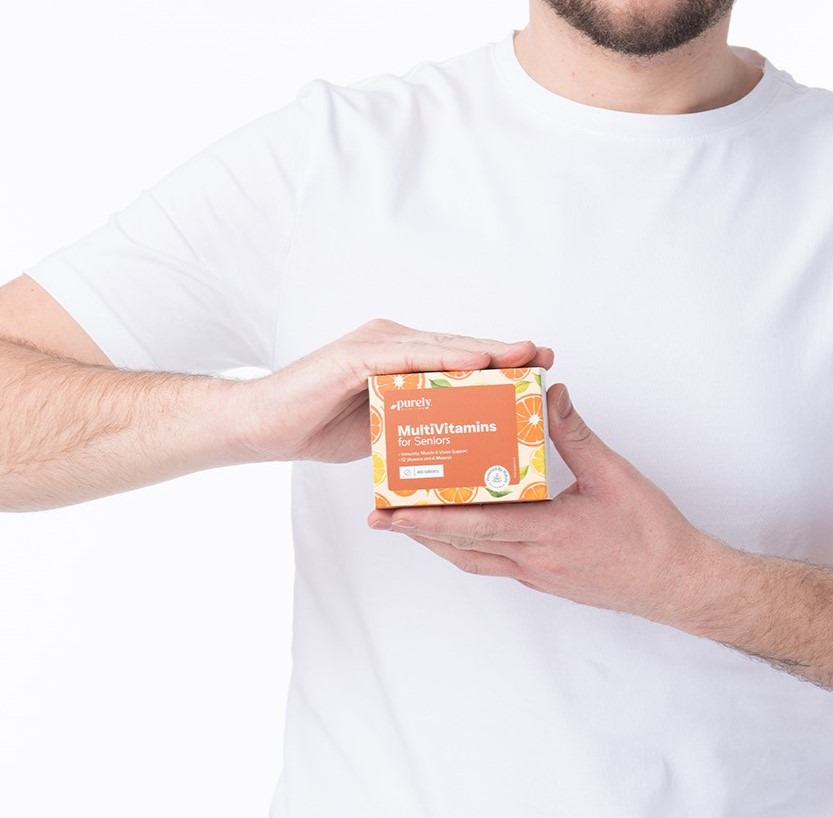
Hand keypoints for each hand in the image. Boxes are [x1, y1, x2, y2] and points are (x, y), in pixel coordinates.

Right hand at [238, 319, 553, 462]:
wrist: (268, 427)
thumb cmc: (321, 426)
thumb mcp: (385, 428)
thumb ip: (416, 422)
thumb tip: (453, 440)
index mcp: (402, 359)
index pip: (459, 359)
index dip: (500, 362)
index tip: (538, 368)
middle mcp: (394, 344)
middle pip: (459, 347)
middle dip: (505, 352)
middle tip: (545, 356)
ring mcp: (376, 346)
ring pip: (442, 347)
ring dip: (486, 351)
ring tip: (525, 356)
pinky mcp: (358, 355)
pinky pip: (410, 356)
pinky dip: (446, 357)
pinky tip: (479, 360)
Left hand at [368, 383, 724, 628]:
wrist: (677, 583)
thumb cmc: (651, 534)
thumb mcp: (615, 476)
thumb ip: (577, 435)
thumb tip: (551, 395)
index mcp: (546, 534)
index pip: (475, 525)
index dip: (427, 518)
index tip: (390, 510)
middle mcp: (532, 561)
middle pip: (460, 547)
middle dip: (416, 533)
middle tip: (379, 517)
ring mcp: (536, 574)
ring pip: (473, 560)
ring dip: (437, 543)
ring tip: (407, 523)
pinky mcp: (544, 579)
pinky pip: (494, 563)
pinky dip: (468, 548)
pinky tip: (460, 532)